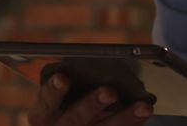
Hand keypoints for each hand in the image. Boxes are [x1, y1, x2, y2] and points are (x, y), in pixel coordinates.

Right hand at [28, 73, 153, 125]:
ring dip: (124, 118)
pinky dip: (132, 123)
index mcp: (41, 113)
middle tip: (110, 91)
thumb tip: (102, 66)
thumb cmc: (61, 102)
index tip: (64, 76)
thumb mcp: (57, 96)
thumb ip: (70, 82)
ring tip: (144, 106)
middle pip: (76, 118)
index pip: (46, 100)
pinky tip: (145, 111)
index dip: (54, 89)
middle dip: (93, 104)